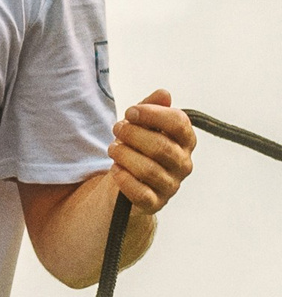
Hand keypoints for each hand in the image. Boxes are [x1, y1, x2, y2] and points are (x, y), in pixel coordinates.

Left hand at [110, 89, 194, 214]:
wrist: (125, 180)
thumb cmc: (136, 146)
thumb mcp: (140, 124)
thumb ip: (150, 108)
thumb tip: (163, 94)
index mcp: (185, 141)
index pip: (179, 123)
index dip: (152, 114)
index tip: (129, 112)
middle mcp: (183, 163)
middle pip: (161, 147)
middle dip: (133, 135)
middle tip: (117, 129)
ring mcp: (171, 185)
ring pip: (149, 170)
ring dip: (124, 155)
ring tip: (112, 148)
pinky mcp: (155, 203)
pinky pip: (141, 193)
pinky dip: (124, 179)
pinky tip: (115, 170)